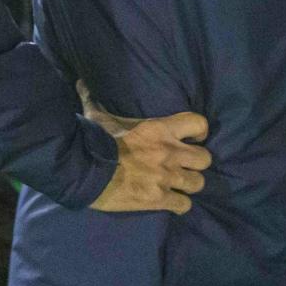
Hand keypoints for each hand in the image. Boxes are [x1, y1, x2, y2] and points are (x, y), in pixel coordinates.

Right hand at [82, 83, 211, 215]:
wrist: (85, 172)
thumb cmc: (94, 140)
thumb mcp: (99, 115)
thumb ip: (95, 98)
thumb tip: (80, 81)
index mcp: (160, 128)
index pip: (199, 123)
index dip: (200, 131)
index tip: (194, 137)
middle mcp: (170, 152)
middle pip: (205, 158)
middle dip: (198, 163)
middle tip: (186, 165)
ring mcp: (166, 177)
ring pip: (198, 183)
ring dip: (190, 185)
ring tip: (180, 185)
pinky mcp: (158, 199)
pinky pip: (183, 205)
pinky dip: (179, 205)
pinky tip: (172, 203)